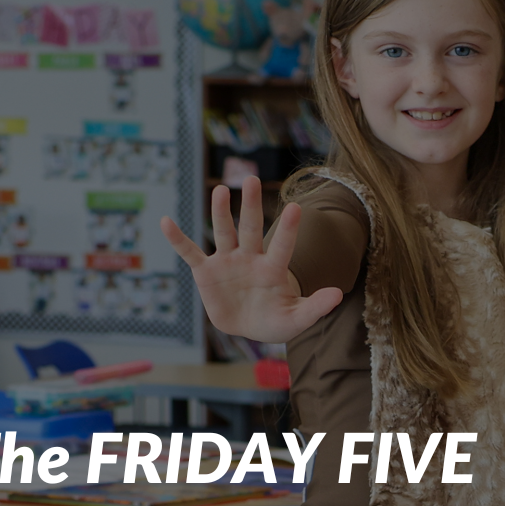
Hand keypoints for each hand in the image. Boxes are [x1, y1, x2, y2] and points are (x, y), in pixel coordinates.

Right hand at [160, 175, 342, 342]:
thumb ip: (315, 307)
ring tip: (220, 189)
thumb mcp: (297, 319)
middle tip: (252, 179)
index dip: (288, 229)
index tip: (296, 208)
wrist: (250, 326)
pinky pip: (191, 252)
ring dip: (220, 212)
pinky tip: (166, 222)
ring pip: (224, 232)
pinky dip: (178, 239)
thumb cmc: (276, 320)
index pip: (282, 246)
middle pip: (251, 228)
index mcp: (273, 269)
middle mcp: (251, 259)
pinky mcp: (207, 272)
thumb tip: (338, 296)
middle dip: (250, 205)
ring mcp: (228, 262)